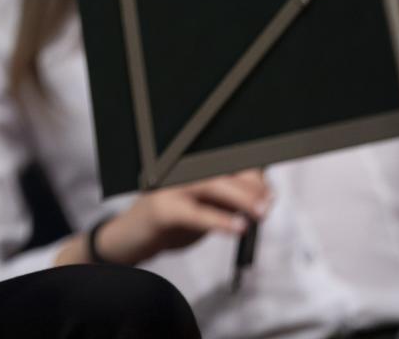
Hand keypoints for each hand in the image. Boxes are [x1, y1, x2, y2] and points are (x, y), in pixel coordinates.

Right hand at [58, 170, 271, 267]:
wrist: (130, 239)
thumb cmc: (169, 223)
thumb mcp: (202, 209)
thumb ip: (226, 203)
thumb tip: (262, 199)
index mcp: (186, 167)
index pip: (224, 160)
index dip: (250, 171)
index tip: (268, 190)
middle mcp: (177, 170)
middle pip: (221, 170)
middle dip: (250, 186)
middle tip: (268, 204)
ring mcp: (167, 187)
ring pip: (211, 185)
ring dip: (241, 199)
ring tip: (260, 214)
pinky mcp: (161, 210)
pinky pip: (196, 214)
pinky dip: (220, 221)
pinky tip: (237, 228)